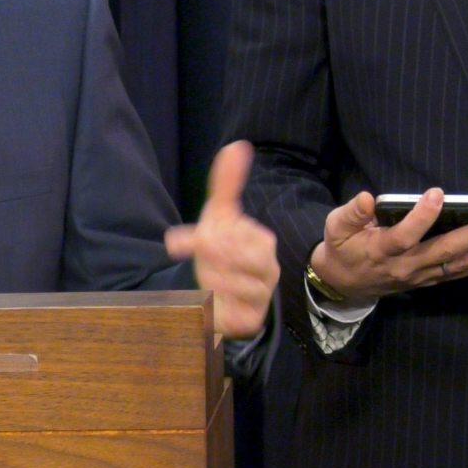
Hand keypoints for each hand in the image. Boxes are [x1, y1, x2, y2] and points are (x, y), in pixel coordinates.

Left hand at [164, 142, 280, 337]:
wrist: (218, 293)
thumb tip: (236, 146)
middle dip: (205, 260)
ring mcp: (262, 297)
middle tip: (199, 263)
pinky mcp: (250, 321)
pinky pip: (227, 313)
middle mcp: (268, 270)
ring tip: (206, 281)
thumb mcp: (220, 215)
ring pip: (225, 286)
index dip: (205, 239)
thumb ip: (225, 184)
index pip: (230, 235)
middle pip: (227, 259)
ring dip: (205, 281)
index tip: (198, 241)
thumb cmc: (222, 250)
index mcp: (263, 242)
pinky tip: (210, 300)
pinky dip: (211, 305)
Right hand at [312, 188, 467, 301]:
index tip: (437, 193)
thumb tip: (366, 198)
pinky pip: (463, 272)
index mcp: (382, 250)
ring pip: (460, 263)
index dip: (421, 216)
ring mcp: (423, 275)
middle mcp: (407, 265)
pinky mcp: (432, 279)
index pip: (404, 235)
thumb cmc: (342, 249)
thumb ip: (351, 213)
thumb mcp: (335, 227)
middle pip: (445, 251)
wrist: (346, 284)